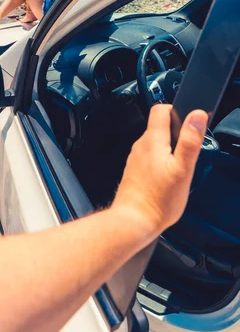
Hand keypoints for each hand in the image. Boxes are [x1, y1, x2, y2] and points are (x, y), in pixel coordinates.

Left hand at [113, 105, 207, 235]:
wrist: (134, 222)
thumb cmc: (158, 200)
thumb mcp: (182, 169)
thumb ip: (190, 141)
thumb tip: (197, 115)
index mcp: (153, 140)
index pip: (160, 109)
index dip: (176, 110)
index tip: (188, 124)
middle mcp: (141, 146)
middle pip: (159, 127)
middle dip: (176, 135)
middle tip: (187, 154)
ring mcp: (136, 158)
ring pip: (155, 144)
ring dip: (168, 150)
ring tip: (178, 169)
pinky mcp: (135, 171)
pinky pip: (149, 158)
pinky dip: (160, 163)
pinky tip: (166, 179)